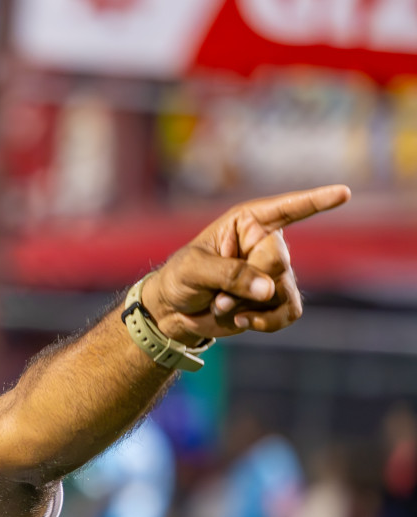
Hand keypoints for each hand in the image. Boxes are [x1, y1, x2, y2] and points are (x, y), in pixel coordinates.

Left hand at [140, 184, 350, 345]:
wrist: (173, 311)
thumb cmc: (179, 279)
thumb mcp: (194, 270)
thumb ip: (229, 274)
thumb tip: (268, 289)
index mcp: (247, 222)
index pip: (287, 208)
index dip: (315, 201)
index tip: (343, 193)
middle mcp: (265, 244)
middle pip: (277, 261)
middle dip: (246, 283)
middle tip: (217, 296)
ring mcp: (273, 273)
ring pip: (282, 291)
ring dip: (248, 306)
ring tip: (220, 307)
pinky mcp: (275, 300)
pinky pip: (290, 312)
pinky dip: (267, 322)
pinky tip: (243, 323)